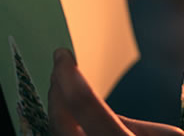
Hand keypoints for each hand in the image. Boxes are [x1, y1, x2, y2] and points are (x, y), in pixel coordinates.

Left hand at [49, 48, 183, 135]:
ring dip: (56, 113)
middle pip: (61, 125)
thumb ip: (127, 123)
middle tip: (59, 68)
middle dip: (56, 92)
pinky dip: (64, 130)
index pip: (87, 106)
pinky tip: (68, 118)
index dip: (70, 77)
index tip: (63, 55)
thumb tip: (91, 108)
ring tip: (60, 89)